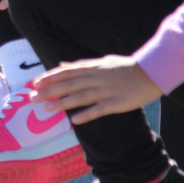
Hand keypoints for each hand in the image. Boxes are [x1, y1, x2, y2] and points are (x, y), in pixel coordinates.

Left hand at [30, 55, 162, 124]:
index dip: (49, 77)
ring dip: (61, 103)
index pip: (66, 72)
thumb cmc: (125, 67)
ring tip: (46, 109)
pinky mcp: (116, 103)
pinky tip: (74, 120)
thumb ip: (81, 65)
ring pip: (79, 97)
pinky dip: (86, 114)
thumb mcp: (101, 61)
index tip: (34, 83)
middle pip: (68, 85)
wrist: (151, 72)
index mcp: (92, 68)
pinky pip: (99, 109)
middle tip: (32, 98)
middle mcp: (95, 78)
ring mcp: (105, 91)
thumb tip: (62, 65)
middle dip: (48, 91)